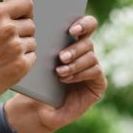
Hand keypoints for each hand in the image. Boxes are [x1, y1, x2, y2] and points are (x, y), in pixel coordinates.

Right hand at [0, 0, 36, 106]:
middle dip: (20, 30)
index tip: (13, 19)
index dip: (21, 11)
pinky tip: (6, 64)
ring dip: (22, 46)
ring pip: (32, 41)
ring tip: (1, 54)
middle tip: (2, 41)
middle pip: (31, 23)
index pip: (27, 4)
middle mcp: (9, 29)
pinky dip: (22, 61)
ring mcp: (16, 49)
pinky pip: (32, 57)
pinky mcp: (21, 67)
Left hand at [5, 15, 105, 132]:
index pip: (86, 24)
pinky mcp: (97, 83)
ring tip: (59, 71)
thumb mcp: (37, 60)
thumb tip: (44, 26)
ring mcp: (92, 68)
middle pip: (88, 41)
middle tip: (61, 57)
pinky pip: (95, 72)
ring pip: (91, 56)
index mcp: (72, 41)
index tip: (71, 29)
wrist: (35, 108)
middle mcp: (84, 53)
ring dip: (75, 63)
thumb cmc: (34, 81)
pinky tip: (66, 78)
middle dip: (74, 48)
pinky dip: (80, 74)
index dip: (83, 23)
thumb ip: (44, 43)